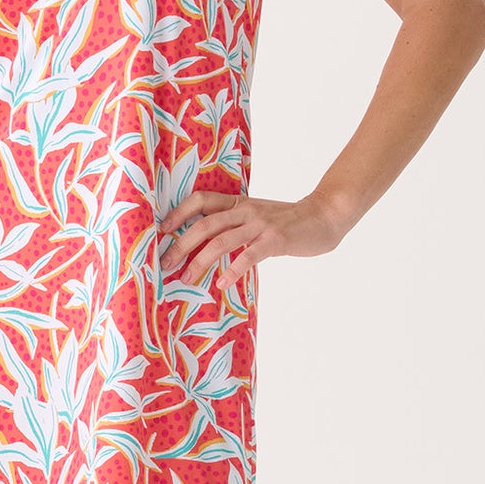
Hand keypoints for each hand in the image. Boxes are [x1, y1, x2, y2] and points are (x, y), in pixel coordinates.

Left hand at [158, 189, 349, 287]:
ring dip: (200, 260)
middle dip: (180, 244)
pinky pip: (249, 255)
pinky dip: (234, 269)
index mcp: (237, 203)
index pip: (200, 200)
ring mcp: (260, 224)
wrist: (323, 216)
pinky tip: (223, 283)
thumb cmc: (286, 222)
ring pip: (221, 240)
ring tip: (187, 277)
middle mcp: (245, 210)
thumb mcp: (255, 216)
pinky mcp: (275, 239)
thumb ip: (233, 225)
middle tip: (165, 264)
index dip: (178, 213)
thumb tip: (203, 245)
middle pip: (204, 224)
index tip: (160, 230)